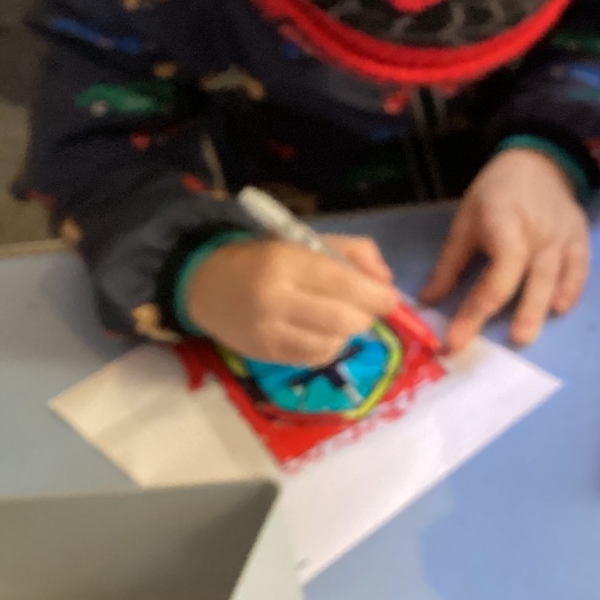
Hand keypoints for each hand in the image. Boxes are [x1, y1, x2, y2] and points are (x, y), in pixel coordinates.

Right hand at [184, 234, 397, 366]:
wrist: (208, 285)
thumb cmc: (268, 258)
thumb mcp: (309, 241)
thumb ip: (355, 253)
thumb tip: (386, 282)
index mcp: (287, 262)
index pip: (343, 284)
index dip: (376, 296)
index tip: (390, 299)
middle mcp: (275, 299)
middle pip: (343, 319)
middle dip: (366, 316)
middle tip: (367, 308)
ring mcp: (268, 331)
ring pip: (332, 343)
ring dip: (347, 333)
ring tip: (340, 318)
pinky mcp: (264, 354)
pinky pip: (314, 358)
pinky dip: (329, 346)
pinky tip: (322, 332)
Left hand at [420, 149, 590, 351]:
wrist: (539, 163)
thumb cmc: (496, 193)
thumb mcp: (466, 221)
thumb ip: (450, 264)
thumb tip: (427, 301)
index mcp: (504, 222)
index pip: (498, 272)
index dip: (477, 308)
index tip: (458, 337)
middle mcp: (538, 232)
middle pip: (532, 277)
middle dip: (522, 311)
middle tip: (510, 341)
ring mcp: (562, 235)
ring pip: (556, 276)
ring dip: (543, 306)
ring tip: (528, 334)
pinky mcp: (580, 238)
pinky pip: (579, 268)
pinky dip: (572, 289)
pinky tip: (560, 308)